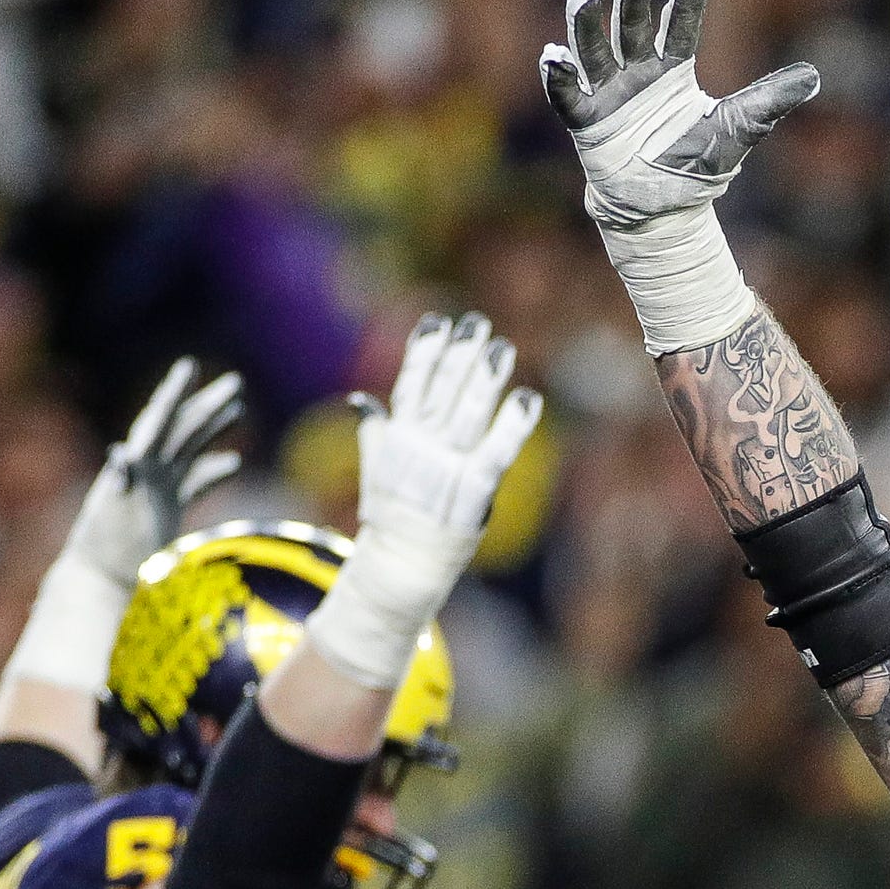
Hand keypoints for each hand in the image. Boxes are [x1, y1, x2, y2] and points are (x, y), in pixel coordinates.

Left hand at [66, 358, 243, 587]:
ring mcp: (156, 488)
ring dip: (210, 429)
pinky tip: (233, 463)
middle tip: (234, 382)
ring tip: (237, 409)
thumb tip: (122, 453)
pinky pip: (193, 481)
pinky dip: (212, 470)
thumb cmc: (106, 553)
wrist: (99, 581)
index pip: (158, 421)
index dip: (174, 392)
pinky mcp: (165, 508)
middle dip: (206, 404)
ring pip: (188, 449)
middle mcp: (146, 471)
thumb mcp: (113, 516)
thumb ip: (120, 484)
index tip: (190, 366)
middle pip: (180, 429)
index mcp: (136, 467)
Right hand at [349, 313, 542, 551]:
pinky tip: (528, 398)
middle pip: (443, 390)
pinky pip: (497, 452)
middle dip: (459, 354)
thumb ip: (374, 433)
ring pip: (469, 412)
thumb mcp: (375, 472)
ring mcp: (448, 468)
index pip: (411, 385)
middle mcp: (422, 448)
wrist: (401, 568)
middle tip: (477, 323)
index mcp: (398, 440)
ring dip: (486, 378)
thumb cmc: (392, 520)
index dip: (424, 351)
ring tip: (502, 346)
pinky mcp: (474, 492)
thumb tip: (361, 399)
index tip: (436, 320)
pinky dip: (513, 425)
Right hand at [540, 0, 819, 230]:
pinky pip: (569, 96)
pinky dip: (558, 77)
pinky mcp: (588, 123)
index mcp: (673, 70)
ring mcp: (609, 96)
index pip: (681, 23)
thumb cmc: (696, 166)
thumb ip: (768, 102)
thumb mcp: (737, 130)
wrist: (665, 211)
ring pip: (596, 52)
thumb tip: (815, 77)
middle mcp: (638, 74)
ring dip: (587, 25)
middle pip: (634, 27)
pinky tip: (553, 54)